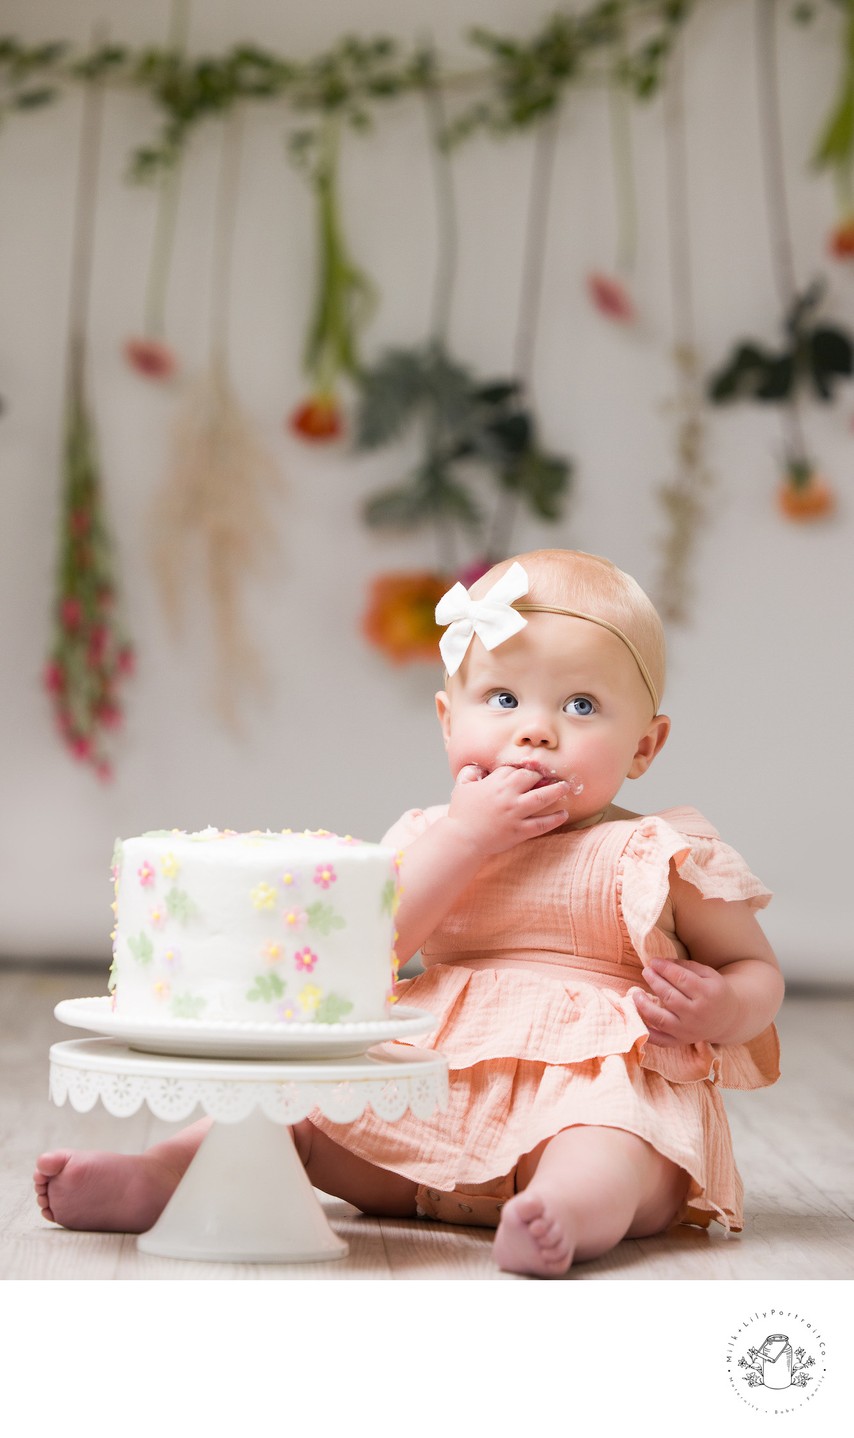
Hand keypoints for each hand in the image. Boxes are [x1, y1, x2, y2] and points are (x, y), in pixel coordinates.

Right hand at [446, 763, 568, 857]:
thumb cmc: (460, 814)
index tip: (528, 772)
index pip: (514, 769)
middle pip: (531, 778)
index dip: (522, 770)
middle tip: (551, 776)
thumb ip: (469, 772)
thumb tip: (478, 767)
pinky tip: (564, 814)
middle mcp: (508, 796)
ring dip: (556, 791)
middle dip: (541, 776)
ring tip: (565, 788)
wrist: (462, 839)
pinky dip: (555, 819)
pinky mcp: (520, 831)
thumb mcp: (461, 787)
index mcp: (494, 783)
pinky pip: (542, 824)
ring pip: (541, 798)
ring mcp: (515, 813)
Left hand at [631, 955, 737, 1046]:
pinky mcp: (681, 1041)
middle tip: (646, 971)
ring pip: (661, 1019)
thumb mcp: (708, 974)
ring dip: (644, 1006)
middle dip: (654, 981)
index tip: (654, 961)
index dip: (665, 968)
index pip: (681, 979)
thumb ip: (686, 966)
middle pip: (669, 996)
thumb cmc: (714, 991)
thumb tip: (662, 962)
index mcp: (708, 994)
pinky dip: (647, 1033)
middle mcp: (697, 1014)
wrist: (728, 1019)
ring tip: (635, 993)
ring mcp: (688, 1030)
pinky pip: (660, 1040)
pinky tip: (636, 1019)